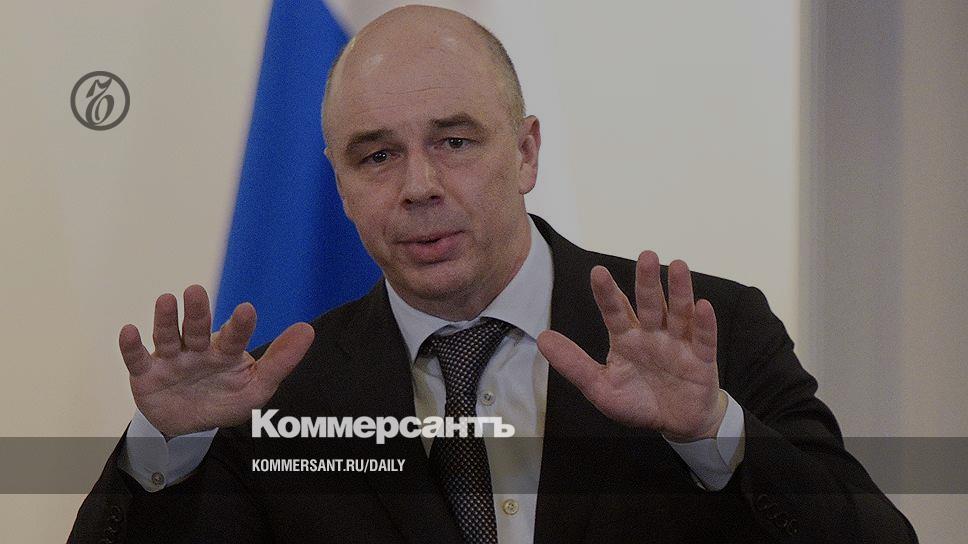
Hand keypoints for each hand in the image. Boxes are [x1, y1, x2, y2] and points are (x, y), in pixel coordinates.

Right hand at [119, 285, 314, 437]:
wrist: (188, 429)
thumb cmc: (226, 400)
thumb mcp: (257, 388)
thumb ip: (281, 361)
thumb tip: (308, 329)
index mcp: (226, 351)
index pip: (234, 336)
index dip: (240, 324)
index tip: (247, 310)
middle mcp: (198, 349)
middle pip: (197, 328)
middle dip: (197, 312)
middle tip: (196, 291)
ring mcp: (172, 360)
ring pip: (168, 336)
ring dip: (165, 319)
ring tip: (166, 300)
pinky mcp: (147, 375)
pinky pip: (137, 359)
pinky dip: (130, 346)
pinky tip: (129, 330)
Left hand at [537, 251, 725, 441]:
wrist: (676, 423)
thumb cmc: (637, 402)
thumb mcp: (600, 387)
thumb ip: (573, 364)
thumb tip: (541, 337)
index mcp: (626, 338)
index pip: (614, 311)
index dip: (606, 293)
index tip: (597, 272)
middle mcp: (652, 334)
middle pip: (649, 304)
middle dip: (646, 281)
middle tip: (646, 255)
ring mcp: (678, 344)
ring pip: (678, 313)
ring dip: (679, 291)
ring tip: (678, 265)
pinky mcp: (702, 359)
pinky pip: (703, 339)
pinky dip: (704, 323)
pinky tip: (703, 305)